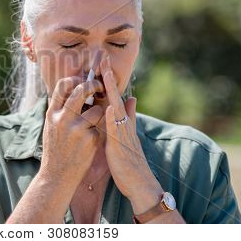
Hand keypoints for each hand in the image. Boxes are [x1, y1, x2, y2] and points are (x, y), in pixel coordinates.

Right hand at [39, 76, 105, 187]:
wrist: (57, 176)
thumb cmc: (55, 150)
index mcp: (52, 114)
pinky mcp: (89, 139)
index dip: (75, 79)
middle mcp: (62, 118)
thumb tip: (70, 89)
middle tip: (100, 87)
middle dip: (93, 85)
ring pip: (97, 110)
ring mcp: (76, 129)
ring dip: (98, 116)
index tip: (84, 81)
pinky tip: (88, 145)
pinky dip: (97, 133)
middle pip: (81, 90)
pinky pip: (99, 128)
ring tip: (89, 128)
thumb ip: (59, 110)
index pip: (62, 86)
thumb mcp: (50, 127)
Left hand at [99, 53, 162, 209]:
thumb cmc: (129, 158)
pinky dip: (115, 118)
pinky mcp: (120, 145)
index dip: (108, 80)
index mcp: (121, 120)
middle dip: (109, 78)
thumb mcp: (126, 134)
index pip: (114, 96)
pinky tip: (110, 107)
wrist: (138, 181)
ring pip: (117, 108)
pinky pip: (117, 129)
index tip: (102, 63)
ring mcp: (123, 133)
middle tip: (103, 59)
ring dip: (112, 92)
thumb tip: (131, 99)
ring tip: (106, 75)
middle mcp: (123, 123)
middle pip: (115, 96)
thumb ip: (128, 116)